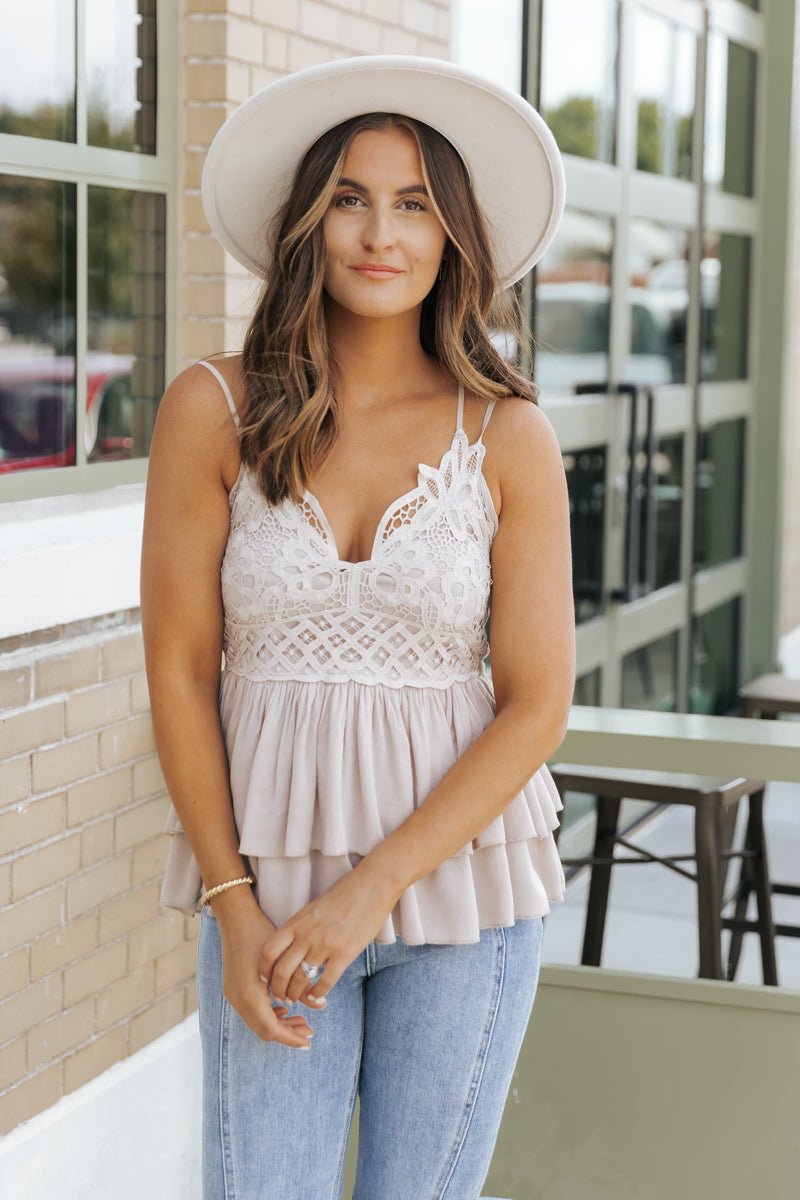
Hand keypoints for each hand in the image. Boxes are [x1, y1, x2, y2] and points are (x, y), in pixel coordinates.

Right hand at [214, 893, 315, 1048]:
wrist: (236, 918)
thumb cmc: (261, 934)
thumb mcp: (284, 960)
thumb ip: (300, 986)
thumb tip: (320, 1006)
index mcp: (249, 995)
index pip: (271, 1029)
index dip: (291, 1038)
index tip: (308, 1042)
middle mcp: (238, 999)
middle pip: (264, 1030)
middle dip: (287, 1033)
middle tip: (309, 1030)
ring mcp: (232, 995)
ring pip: (258, 1022)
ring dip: (279, 1023)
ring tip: (301, 1019)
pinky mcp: (233, 988)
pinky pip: (251, 1011)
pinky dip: (268, 1014)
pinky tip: (284, 1006)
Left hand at [258, 865, 395, 1009]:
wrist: (371, 885)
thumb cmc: (344, 894)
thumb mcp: (314, 908)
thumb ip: (302, 927)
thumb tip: (293, 947)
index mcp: (297, 922)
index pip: (269, 951)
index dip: (264, 970)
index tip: (265, 979)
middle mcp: (307, 935)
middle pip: (281, 971)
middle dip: (278, 989)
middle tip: (281, 996)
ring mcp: (325, 945)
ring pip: (301, 980)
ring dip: (296, 994)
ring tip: (297, 998)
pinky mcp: (345, 953)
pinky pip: (326, 981)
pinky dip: (318, 993)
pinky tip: (318, 997)